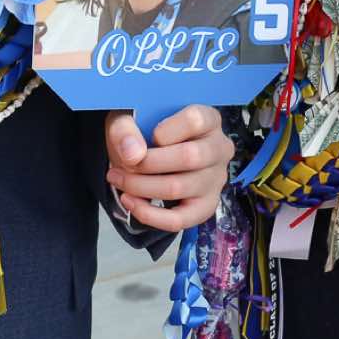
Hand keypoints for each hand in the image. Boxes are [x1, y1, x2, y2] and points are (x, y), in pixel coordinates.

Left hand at [104, 105, 234, 230]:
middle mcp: (219, 149)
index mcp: (208, 119)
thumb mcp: (128, 118)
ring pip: (179, 188)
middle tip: (121, 166)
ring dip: (141, 188)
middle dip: (146, 165)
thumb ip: (125, 130)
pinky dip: (150, 215)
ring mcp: (216, 180)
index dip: (164, 131)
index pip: (195, 121)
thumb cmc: (142, 130)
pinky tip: (130, 202)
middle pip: (189, 157)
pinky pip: (180, 220)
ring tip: (118, 180)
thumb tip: (133, 155)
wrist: (144, 152)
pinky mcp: (205, 207)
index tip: (143, 136)